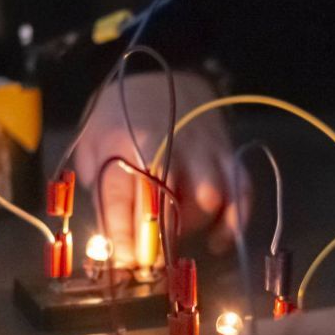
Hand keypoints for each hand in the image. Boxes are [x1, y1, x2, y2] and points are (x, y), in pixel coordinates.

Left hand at [74, 70, 249, 264]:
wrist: (162, 72)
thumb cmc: (120, 110)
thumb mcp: (93, 139)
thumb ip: (99, 182)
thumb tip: (111, 229)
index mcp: (132, 141)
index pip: (126, 198)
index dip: (124, 236)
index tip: (123, 261)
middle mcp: (174, 146)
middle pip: (174, 203)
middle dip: (161, 237)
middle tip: (149, 252)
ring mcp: (205, 149)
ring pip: (212, 200)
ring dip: (194, 226)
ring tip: (178, 236)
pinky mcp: (227, 153)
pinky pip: (241, 190)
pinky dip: (235, 220)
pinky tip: (218, 239)